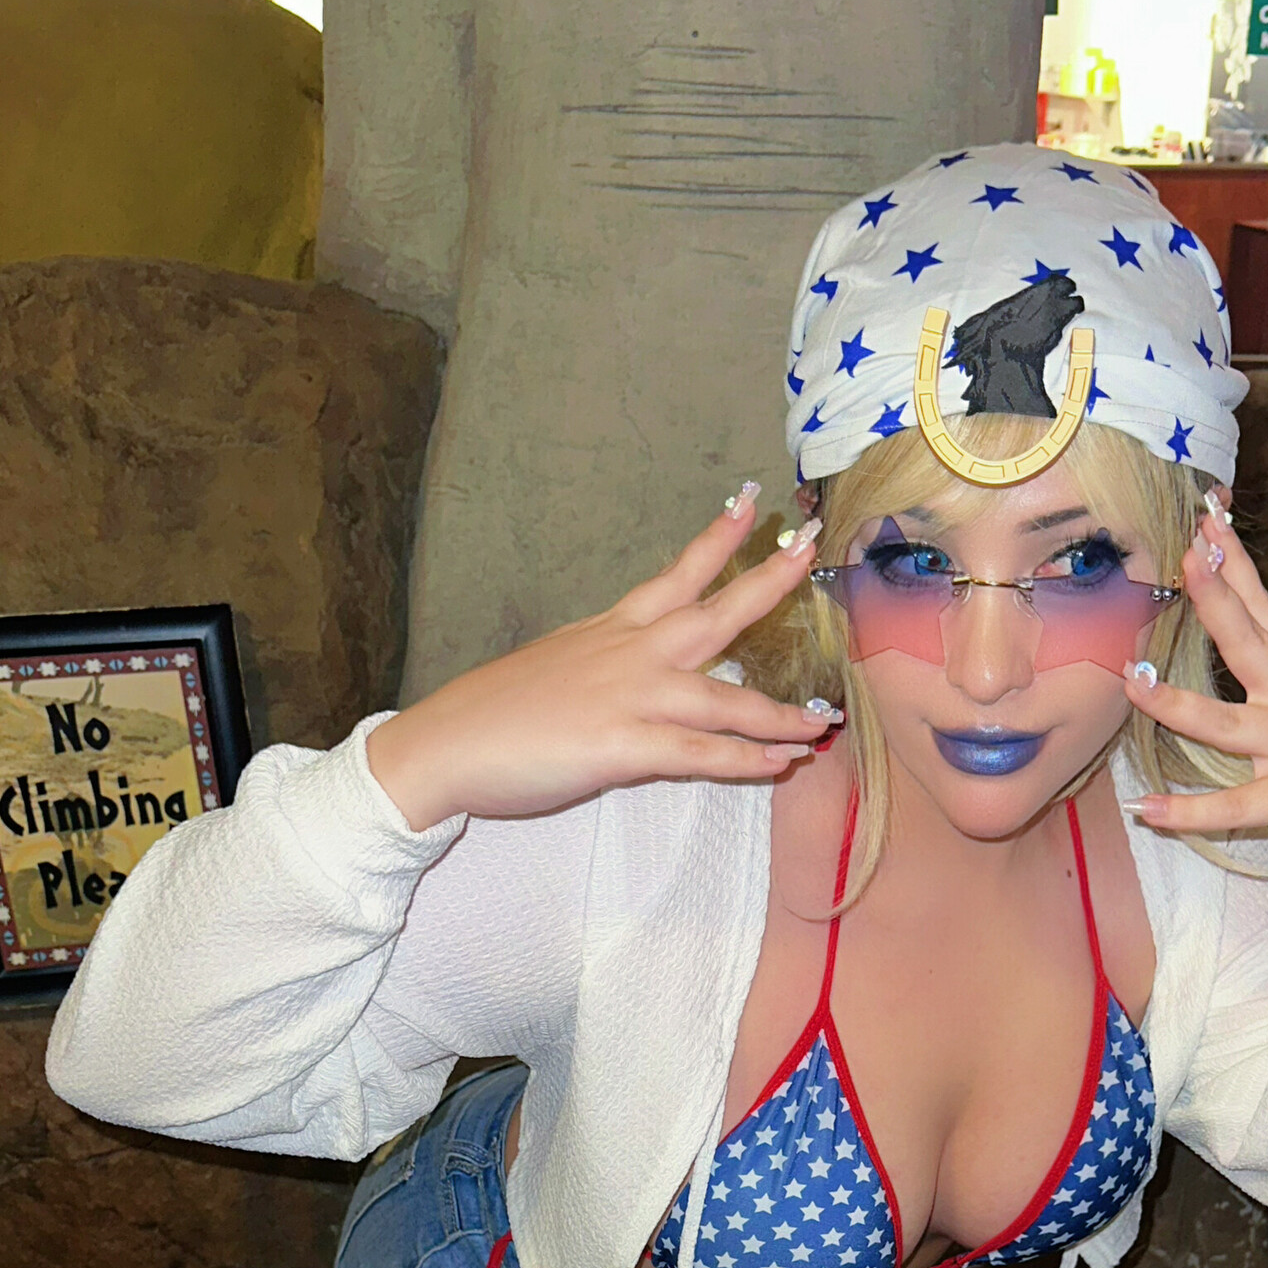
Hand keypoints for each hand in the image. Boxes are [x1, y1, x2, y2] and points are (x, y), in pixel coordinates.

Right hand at [367, 492, 833, 829]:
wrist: (447, 744)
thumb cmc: (495, 714)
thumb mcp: (559, 670)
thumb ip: (607, 669)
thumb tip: (636, 682)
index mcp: (612, 630)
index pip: (675, 574)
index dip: (717, 540)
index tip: (750, 504)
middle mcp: (630, 654)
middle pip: (715, 613)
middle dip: (768, 585)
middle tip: (808, 555)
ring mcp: (630, 698)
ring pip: (725, 699)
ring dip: (779, 714)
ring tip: (820, 724)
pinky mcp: (623, 747)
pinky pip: (699, 754)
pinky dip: (743, 760)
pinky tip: (777, 763)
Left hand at [1122, 509, 1267, 904]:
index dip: (1239, 568)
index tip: (1209, 525)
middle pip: (1251, 644)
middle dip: (1219, 601)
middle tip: (1187, 557)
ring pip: (1227, 723)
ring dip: (1176, 703)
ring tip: (1132, 681)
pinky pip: (1235, 805)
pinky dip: (1190, 811)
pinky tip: (1146, 807)